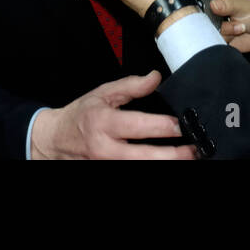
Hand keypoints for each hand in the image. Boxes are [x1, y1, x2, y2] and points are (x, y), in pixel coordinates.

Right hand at [29, 71, 196, 159]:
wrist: (55, 140)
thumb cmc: (81, 115)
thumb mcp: (103, 94)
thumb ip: (131, 86)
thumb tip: (156, 77)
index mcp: (104, 123)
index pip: (139, 126)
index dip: (163, 127)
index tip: (182, 125)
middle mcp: (105, 149)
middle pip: (144, 157)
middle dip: (173, 155)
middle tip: (194, 150)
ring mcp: (106, 165)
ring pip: (140, 168)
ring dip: (165, 163)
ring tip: (187, 158)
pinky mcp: (106, 171)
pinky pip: (132, 171)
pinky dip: (150, 166)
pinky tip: (166, 161)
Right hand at [207, 0, 249, 53]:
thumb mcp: (244, 4)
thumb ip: (228, 4)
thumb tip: (213, 4)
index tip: (210, 2)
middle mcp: (212, 6)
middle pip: (199, 10)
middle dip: (215, 17)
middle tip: (230, 16)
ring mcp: (212, 21)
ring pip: (208, 27)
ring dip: (226, 29)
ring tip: (238, 25)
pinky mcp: (215, 34)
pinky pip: (214, 38)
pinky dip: (227, 38)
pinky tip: (235, 33)